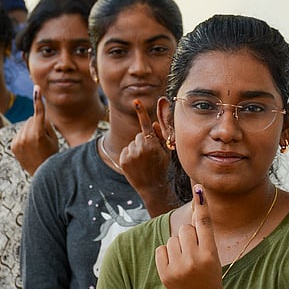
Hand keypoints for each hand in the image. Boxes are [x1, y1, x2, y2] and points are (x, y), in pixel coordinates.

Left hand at [11, 85, 58, 174]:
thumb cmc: (51, 154)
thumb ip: (45, 124)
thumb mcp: (53, 139)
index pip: (38, 113)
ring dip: (31, 129)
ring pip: (25, 125)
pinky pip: (19, 132)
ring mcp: (18, 141)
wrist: (41, 172)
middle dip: (37, 123)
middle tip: (43, 138)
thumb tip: (38, 115)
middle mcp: (26, 136)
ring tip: (36, 144)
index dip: (38, 100)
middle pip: (31, 119)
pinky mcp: (12, 145)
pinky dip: (24, 135)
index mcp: (38, 134)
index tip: (36, 88)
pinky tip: (29, 146)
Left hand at [120, 99, 173, 216]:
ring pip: (132, 143)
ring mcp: (130, 155)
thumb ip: (160, 136)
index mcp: (152, 145)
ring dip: (136, 149)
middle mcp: (140, 148)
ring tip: (143, 162)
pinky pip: (126, 151)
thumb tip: (153, 124)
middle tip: (149, 155)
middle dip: (144, 142)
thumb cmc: (161, 168)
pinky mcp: (123, 160)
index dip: (141, 112)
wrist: (152, 187)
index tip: (136, 101)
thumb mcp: (166, 152)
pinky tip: (136, 165)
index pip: (146, 125)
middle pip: (139, 135)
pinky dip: (130, 156)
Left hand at [155, 185, 235, 288]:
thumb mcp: (212, 255)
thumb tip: (196, 208)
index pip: (204, 223)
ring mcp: (178, 268)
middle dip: (188, 236)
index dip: (201, 204)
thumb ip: (204, 234)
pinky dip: (167, 254)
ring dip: (177, 246)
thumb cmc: (209, 275)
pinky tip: (175, 265)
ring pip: (172, 239)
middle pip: (185, 229)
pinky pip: (161, 248)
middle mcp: (194, 260)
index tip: (199, 187)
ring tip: (185, 262)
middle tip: (194, 253)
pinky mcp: (165, 273)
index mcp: (211, 254)